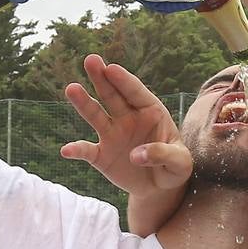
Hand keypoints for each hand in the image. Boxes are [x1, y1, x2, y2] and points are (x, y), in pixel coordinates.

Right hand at [61, 54, 193, 199]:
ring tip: (71, 88)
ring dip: (83, 103)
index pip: (136, 92)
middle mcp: (127, 118)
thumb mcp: (180, 163)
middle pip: (112, 95)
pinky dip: (76, 150)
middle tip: (90, 60)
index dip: (124, 80)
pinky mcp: (101, 156)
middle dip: (102, 77)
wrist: (160, 189)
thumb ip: (164, 154)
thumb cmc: (174, 168)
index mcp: (150, 111)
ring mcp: (112, 135)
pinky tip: (66, 150)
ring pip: (95, 115)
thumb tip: (136, 154)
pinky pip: (87, 151)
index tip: (111, 68)